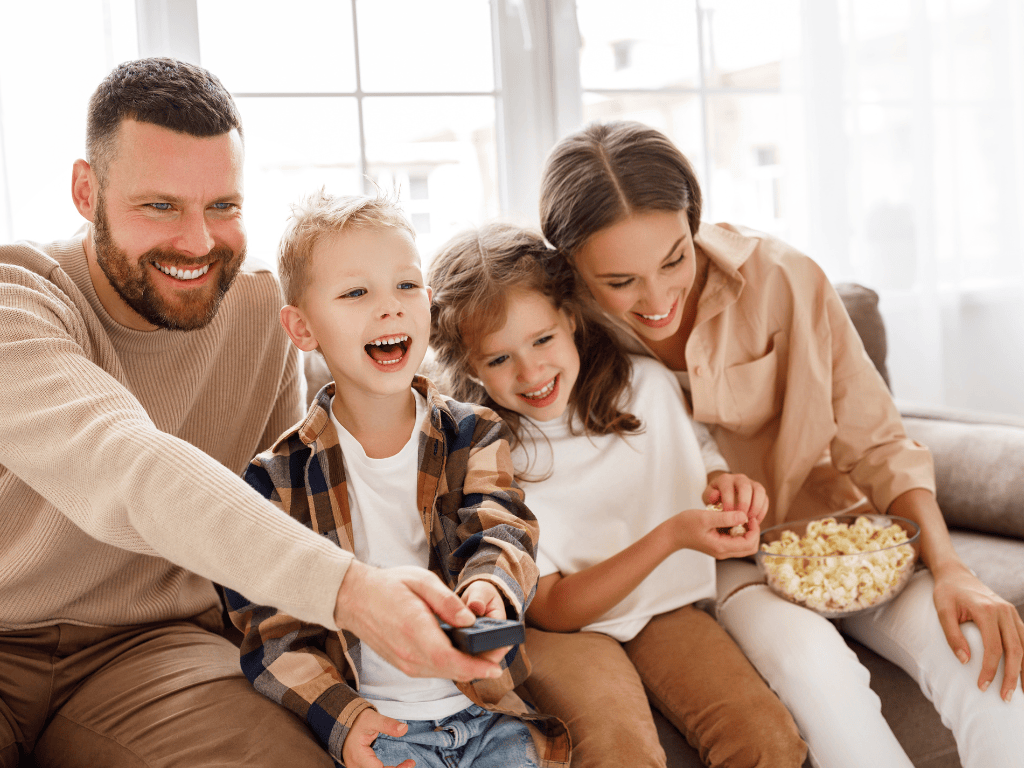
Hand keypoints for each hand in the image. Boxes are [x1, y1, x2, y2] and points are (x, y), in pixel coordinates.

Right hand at [334, 561, 502, 681]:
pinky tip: (463, 653)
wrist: (354, 598)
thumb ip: (447, 601)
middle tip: (499, 651)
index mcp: (414, 630)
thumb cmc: (388, 586)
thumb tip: (469, 621)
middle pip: (452, 671)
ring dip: (467, 667)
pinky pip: (434, 671)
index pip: (450, 659)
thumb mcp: (421, 581)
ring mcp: (404, 663)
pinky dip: (452, 666)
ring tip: (486, 651)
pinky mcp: (403, 665)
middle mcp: (409, 654)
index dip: (477, 667)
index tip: (497, 666)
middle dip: (480, 666)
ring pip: (444, 674)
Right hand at [342, 709, 414, 767]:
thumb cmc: (356, 721)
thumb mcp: (372, 719)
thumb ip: (387, 724)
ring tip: (406, 765)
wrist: (341, 722)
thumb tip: (404, 729)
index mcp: (359, 757)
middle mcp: (356, 766)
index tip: (411, 763)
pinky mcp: (359, 767)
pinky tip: (397, 767)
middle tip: (410, 764)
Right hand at [668, 506, 759, 559]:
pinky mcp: (719, 546)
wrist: (672, 533)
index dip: (754, 530)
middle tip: (746, 517)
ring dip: (746, 532)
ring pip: (744, 545)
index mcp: (721, 547)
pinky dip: (738, 532)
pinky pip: (736, 542)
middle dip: (753, 532)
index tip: (748, 516)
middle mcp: (723, 552)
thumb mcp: (706, 518)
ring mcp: (721, 550)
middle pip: (750, 547)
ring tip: (738, 517)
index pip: (749, 544)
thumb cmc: (685, 525)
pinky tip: (731, 520)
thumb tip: (744, 516)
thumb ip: (725, 518)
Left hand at [704, 472, 768, 527]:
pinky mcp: (760, 491)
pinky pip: (765, 498)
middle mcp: (740, 478)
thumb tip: (716, 496)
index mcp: (725, 479)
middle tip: (741, 518)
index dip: (729, 502)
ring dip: (756, 507)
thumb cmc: (715, 497)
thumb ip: (709, 496)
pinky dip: (762, 510)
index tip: (728, 515)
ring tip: (750, 520)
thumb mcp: (707, 496)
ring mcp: (752, 483)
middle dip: (745, 504)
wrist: (723, 492)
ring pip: (759, 491)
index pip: (728, 488)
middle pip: (746, 487)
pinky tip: (756, 521)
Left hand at [932, 561, 1023, 701]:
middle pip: (1015, 649)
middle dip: (1012, 676)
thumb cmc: (947, 593)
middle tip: (1005, 698)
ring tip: (1021, 692)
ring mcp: (1011, 612)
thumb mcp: (942, 611)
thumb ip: (952, 635)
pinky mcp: (1013, 615)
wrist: (956, 575)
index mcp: (987, 610)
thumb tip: (965, 661)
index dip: (990, 669)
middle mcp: (1004, 611)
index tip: (982, 686)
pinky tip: (1023, 672)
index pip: (993, 647)